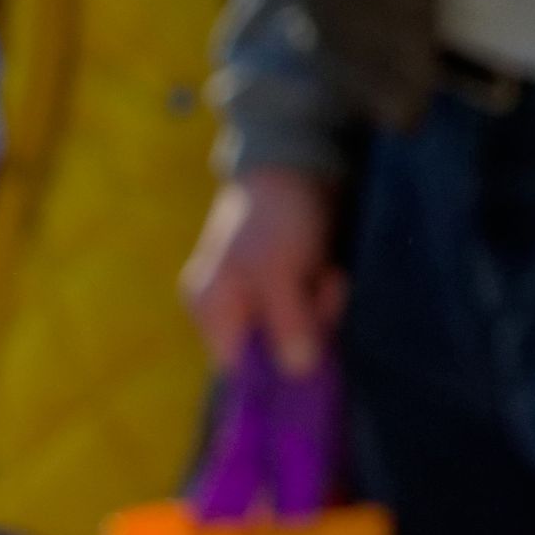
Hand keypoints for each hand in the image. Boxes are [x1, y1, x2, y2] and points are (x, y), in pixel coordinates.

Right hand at [182, 167, 347, 374]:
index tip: (308, 344)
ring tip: (324, 272)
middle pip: (270, 350)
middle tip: (320, 287)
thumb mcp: (281, 274)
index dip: (274, 365)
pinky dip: (320, 295)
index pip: (237, 366)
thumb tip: (298, 373)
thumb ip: (288, 325)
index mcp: (211, 308)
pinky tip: (324, 269)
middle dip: (304, 325)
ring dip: (319, 308)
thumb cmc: (277, 217)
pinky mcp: (281, 284)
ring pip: (293, 330)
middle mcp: (226, 308)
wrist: (297, 161)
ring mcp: (255, 296)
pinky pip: (304, 310)